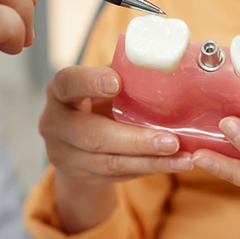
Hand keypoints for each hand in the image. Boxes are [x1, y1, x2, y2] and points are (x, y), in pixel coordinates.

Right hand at [39, 65, 192, 232]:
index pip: (68, 83)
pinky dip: (150, 169)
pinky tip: (174, 165)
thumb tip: (168, 62)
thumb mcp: (102, 86)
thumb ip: (124, 75)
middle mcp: (55, 125)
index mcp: (60, 92)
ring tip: (184, 159)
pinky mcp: (82, 177)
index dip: (90, 82)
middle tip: (172, 140)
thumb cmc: (97, 103)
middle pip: (93, 136)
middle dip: (136, 140)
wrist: (75, 145)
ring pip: (110, 163)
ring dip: (151, 161)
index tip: (116, 81)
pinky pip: (120, 176)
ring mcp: (65, 156)